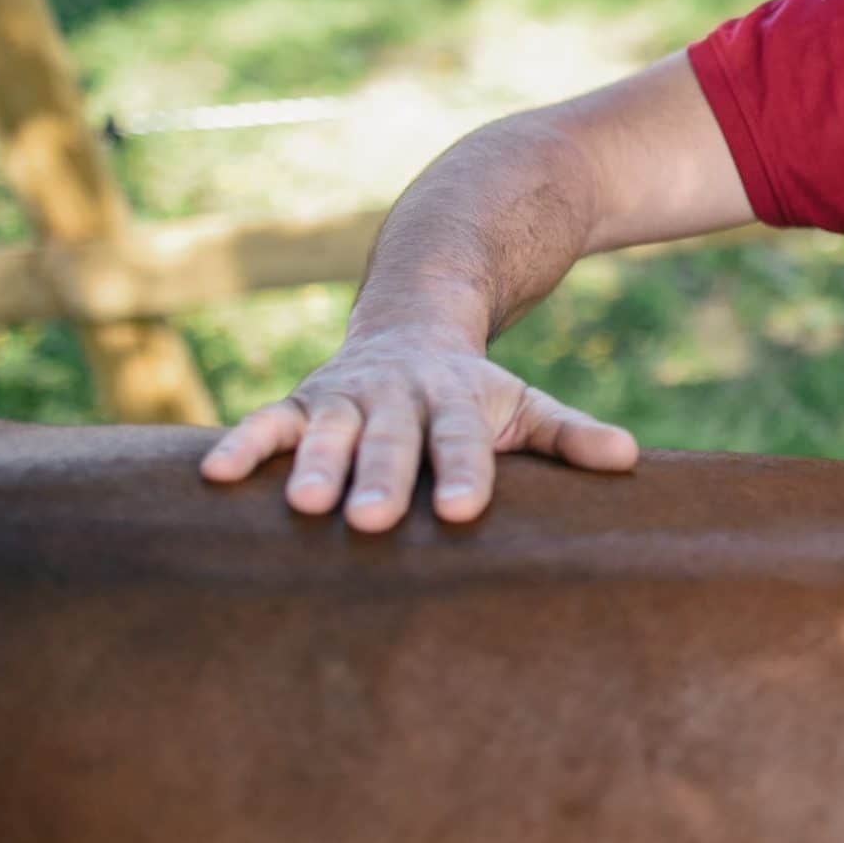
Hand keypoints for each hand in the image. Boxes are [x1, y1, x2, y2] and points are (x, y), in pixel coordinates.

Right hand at [196, 330, 637, 530]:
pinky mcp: (302, 402)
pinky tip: (214, 476)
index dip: (463, 474)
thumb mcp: (523, 405)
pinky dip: (242, 445)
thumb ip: (569, 436)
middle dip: (380, 477)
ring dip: (315, 465)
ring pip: (328, 432)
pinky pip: (268, 423)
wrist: (412, 323)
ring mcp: (347, 398)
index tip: (459, 512)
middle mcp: (399, 397)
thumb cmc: (472, 393)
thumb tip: (629, 460)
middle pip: (392, 441)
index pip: (463, 443)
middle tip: (370, 519)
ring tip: (302, 505)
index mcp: (457, 401)